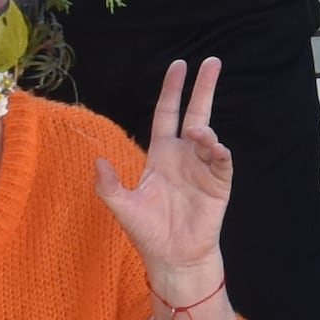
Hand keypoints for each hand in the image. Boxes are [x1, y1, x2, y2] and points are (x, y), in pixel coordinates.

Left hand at [93, 59, 234, 290]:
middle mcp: (184, 156)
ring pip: (208, 137)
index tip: (178, 66)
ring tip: (198, 132)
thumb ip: (109, 185)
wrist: (173, 258)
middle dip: (203, 88)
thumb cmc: (148, 232)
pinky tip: (216, 148)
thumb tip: (97, 160)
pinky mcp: (218, 185)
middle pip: (195, 113)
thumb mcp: (122, 206)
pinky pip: (222, 163)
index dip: (172, 91)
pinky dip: (221, 153)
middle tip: (212, 62)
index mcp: (161, 155)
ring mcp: (203, 169)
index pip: (167, 114)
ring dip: (205, 131)